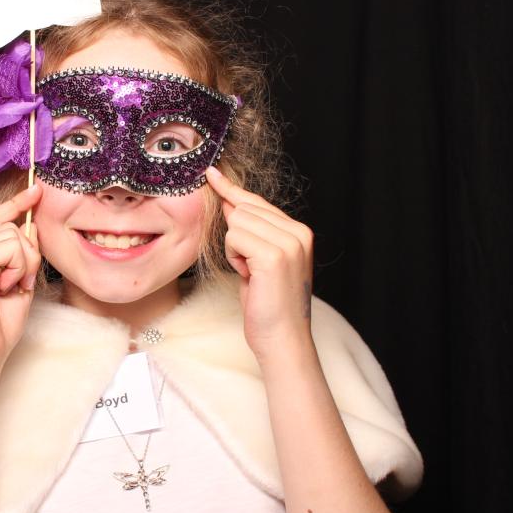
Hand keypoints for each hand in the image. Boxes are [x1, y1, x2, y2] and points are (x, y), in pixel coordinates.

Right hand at [0, 183, 42, 371]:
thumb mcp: (19, 285)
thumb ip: (24, 256)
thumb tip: (31, 227)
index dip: (16, 203)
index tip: (35, 189)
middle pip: (11, 227)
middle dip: (28, 256)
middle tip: (18, 285)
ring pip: (13, 236)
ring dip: (23, 265)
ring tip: (9, 289)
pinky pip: (9, 248)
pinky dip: (17, 269)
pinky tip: (4, 288)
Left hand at [206, 167, 314, 360]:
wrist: (282, 339)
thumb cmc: (269, 304)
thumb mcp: (260, 261)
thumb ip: (251, 230)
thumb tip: (230, 202)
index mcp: (300, 232)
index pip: (257, 202)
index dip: (232, 190)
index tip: (212, 174)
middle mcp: (299, 232)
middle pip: (244, 209)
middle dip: (236, 238)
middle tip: (249, 267)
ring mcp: (289, 242)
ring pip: (237, 222)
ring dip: (234, 249)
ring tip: (252, 273)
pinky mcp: (274, 255)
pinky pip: (234, 237)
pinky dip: (234, 257)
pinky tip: (249, 276)